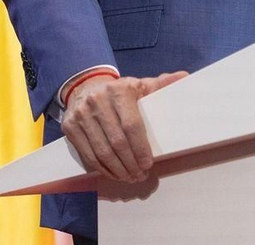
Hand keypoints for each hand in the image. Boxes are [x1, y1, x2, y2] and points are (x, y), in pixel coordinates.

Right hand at [60, 71, 186, 182]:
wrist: (85, 87)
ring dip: (117, 170)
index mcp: (119, 90)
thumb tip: (184, 77)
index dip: (141, 148)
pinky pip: (87, 155)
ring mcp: (81, 114)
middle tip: (140, 175)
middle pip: (117, 141)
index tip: (148, 164)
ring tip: (129, 177)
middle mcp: (97, 101)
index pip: (132, 125)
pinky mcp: (69, 127)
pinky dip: (101, 169)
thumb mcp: (140, 85)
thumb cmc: (119, 92)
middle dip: (131, 163)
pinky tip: (113, 174)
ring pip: (101, 151)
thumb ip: (161, 84)